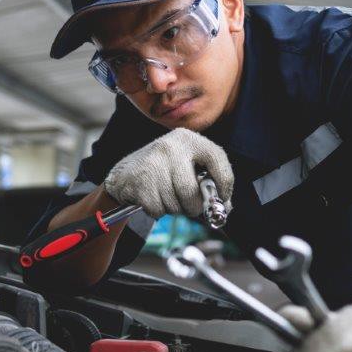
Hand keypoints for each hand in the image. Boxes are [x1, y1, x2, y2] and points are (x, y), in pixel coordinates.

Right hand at [104, 129, 232, 218]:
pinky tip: (154, 198)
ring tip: (167, 197)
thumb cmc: (164, 172)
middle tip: (190, 207)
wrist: (126, 174)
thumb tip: (225, 208)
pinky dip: (158, 211)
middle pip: (191, 191)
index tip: (223, 197)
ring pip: (175, 204)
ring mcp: (153, 163)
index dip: (225, 182)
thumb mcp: (186, 166)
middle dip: (193, 206)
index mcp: (187, 139)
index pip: (217, 158)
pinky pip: (158, 210)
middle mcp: (171, 147)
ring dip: (174, 209)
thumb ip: (208, 183)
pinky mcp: (140, 181)